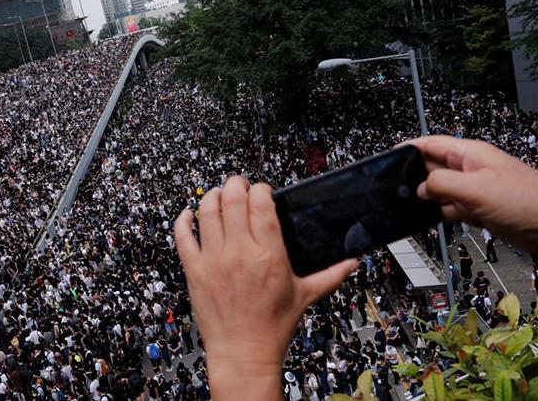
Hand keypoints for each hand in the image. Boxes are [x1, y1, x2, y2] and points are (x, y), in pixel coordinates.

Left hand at [174, 176, 357, 400]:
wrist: (244, 353)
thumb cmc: (274, 326)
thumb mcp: (306, 296)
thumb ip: (331, 275)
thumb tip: (354, 262)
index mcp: (269, 254)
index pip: (261, 203)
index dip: (261, 189)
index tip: (263, 192)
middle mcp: (240, 252)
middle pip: (232, 198)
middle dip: (236, 185)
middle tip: (240, 187)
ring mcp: (214, 260)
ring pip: (206, 210)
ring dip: (212, 196)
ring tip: (218, 196)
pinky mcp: (194, 270)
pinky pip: (183, 236)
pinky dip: (184, 221)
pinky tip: (189, 215)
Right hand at [408, 136, 537, 251]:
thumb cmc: (526, 200)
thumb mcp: (476, 188)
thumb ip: (442, 184)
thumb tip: (419, 188)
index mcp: (469, 154)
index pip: (431, 143)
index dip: (408, 148)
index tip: (389, 157)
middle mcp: (469, 169)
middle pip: (432, 167)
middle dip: (413, 176)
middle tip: (395, 187)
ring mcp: (473, 190)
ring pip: (439, 190)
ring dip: (425, 197)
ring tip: (407, 204)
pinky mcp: (477, 209)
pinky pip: (449, 208)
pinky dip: (437, 213)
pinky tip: (426, 218)